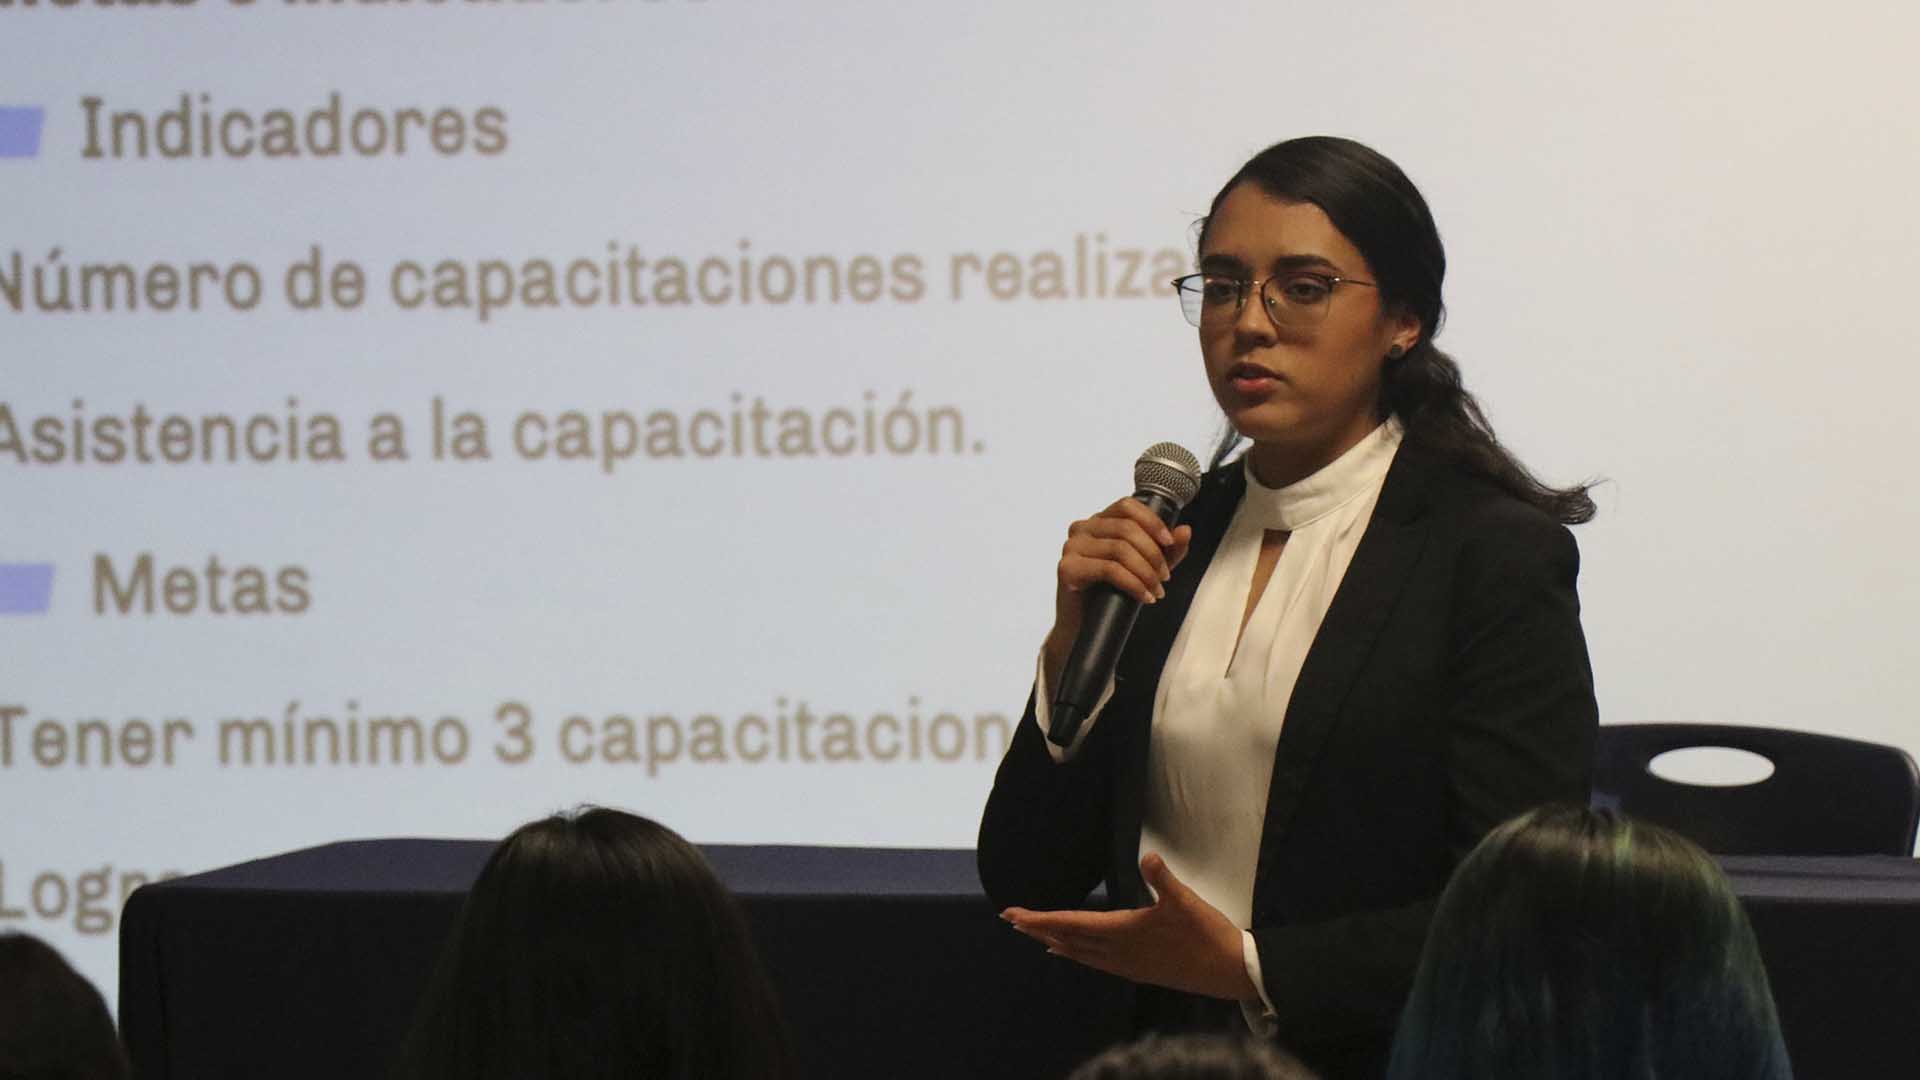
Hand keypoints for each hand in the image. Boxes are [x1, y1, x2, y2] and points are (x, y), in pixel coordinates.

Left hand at [1001, 853, 1257, 1000]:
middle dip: (1037, 928)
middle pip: (1067, 938)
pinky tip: (1073, 952)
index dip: (1040, 918)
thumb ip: (1163, 878)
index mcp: (1123, 931)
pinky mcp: (1138, 969)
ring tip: (1033, 934)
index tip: (1013, 914)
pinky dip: (1077, 954)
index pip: (1071, 923)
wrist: (1228, 971)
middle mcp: (1118, 951)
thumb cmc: (1207, 934)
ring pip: (1080, 952)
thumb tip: (1147, 856)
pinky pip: (1096, 961)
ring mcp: (1127, 963)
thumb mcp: (1186, 901)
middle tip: (1010, 920)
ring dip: (1054, 940)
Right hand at [1044, 499, 1192, 686]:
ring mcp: (1072, 547)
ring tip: (1155, 590)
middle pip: (1126, 529)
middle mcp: (1082, 529)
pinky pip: (1109, 569)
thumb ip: (1168, 549)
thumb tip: (1185, 530)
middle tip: (1165, 577)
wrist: (1086, 626)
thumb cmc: (1112, 592)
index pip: (1127, 506)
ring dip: (1145, 572)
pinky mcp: (1068, 568)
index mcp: (1099, 521)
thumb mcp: (1148, 567)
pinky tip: (1143, 596)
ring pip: (1119, 549)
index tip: (1169, 542)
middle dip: (1153, 554)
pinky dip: (1133, 584)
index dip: (1152, 521)